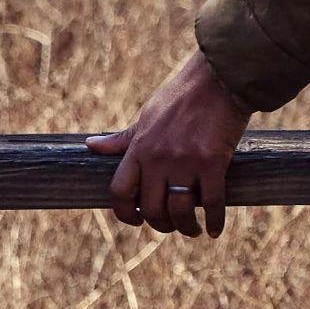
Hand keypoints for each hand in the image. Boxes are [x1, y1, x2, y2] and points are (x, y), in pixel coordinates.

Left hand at [92, 51, 252, 236]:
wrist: (218, 79)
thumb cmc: (182, 96)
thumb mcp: (145, 116)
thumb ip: (123, 138)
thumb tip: (90, 145)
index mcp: (139, 148)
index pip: (120, 191)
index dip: (125, 213)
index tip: (137, 220)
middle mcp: (158, 158)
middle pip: (151, 208)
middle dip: (161, 224)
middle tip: (172, 225)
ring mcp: (184, 161)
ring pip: (179, 211)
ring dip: (186, 228)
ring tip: (193, 230)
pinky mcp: (212, 162)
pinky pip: (211, 202)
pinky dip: (214, 221)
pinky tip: (215, 229)